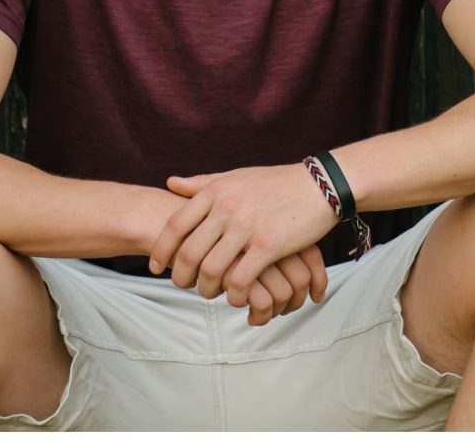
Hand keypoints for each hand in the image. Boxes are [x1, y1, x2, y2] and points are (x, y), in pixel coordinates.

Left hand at [145, 163, 335, 312]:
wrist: (319, 185)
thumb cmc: (276, 183)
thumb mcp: (236, 176)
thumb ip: (202, 183)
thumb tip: (170, 183)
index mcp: (217, 190)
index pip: (176, 225)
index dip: (161, 249)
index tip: (155, 266)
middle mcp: (227, 207)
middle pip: (188, 252)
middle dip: (180, 276)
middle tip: (183, 285)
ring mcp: (247, 227)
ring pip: (211, 270)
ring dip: (206, 290)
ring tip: (210, 292)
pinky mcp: (268, 245)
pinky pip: (239, 280)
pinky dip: (233, 295)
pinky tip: (236, 296)